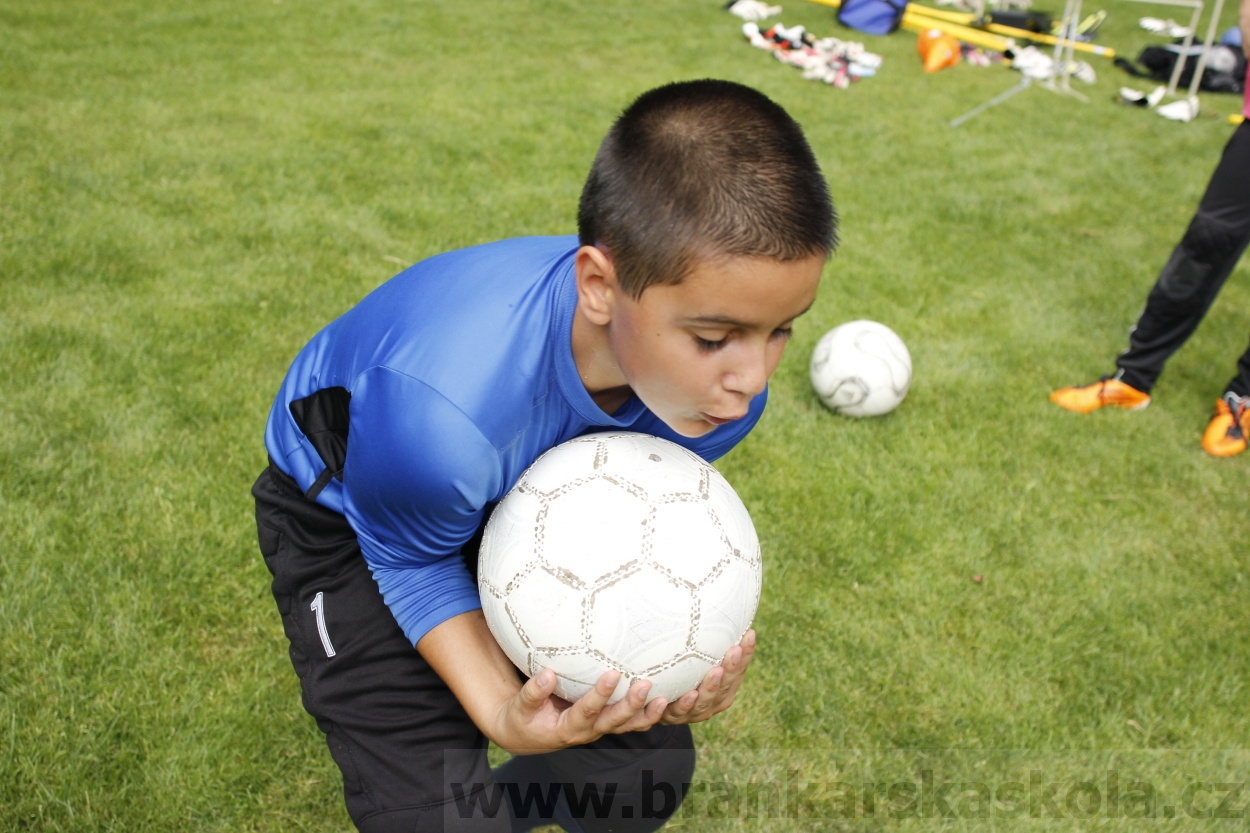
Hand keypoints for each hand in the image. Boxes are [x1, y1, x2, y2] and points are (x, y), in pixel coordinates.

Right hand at [493, 667, 669, 753]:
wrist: (529, 735)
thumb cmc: (523, 718)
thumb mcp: (520, 708)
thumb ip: (533, 692)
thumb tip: (547, 673)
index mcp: (567, 728)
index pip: (586, 712)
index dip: (599, 695)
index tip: (612, 674)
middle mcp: (588, 731)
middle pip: (614, 721)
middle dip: (631, 704)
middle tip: (646, 684)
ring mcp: (601, 728)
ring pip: (629, 725)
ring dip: (648, 713)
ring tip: (666, 698)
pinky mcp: (608, 722)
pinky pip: (633, 721)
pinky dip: (650, 714)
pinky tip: (668, 699)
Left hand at [661, 629, 755, 724]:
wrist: (654, 699)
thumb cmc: (679, 667)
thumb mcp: (692, 650)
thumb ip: (703, 633)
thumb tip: (709, 593)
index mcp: (725, 683)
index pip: (739, 666)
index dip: (746, 653)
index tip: (750, 633)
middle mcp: (714, 698)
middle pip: (727, 684)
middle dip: (732, 668)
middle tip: (734, 650)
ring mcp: (696, 710)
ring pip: (707, 700)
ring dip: (712, 686)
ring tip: (715, 672)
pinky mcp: (675, 717)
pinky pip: (680, 712)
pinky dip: (685, 704)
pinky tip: (687, 694)